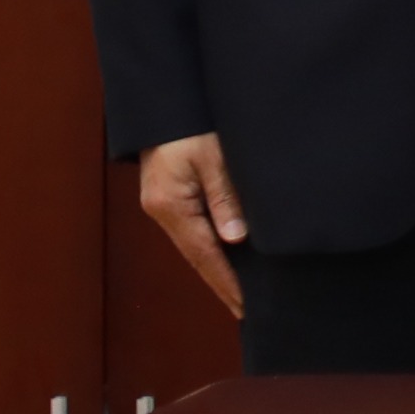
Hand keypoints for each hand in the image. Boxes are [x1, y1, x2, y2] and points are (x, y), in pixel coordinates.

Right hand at [138, 134, 246, 315]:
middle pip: (199, 257)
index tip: (247, 308)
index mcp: (171, 206)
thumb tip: (236, 239)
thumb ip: (225, 196)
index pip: (204, 255)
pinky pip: (197, 230)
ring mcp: (166, 205)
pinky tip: (232, 256)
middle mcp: (165, 211)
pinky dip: (214, 247)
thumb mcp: (213, 156)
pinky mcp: (173, 196)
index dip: (227, 283)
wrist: (166, 101)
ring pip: (198, 245)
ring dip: (220, 268)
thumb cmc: (190, 125)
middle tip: (249, 312)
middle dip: (224, 284)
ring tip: (244, 294)